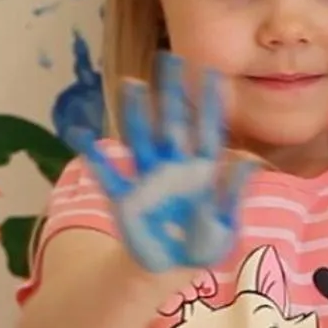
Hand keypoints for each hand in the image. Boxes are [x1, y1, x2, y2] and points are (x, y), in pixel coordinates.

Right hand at [73, 52, 254, 275]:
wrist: (170, 269)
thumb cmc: (202, 245)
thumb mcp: (226, 225)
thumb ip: (232, 194)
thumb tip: (249, 163)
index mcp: (202, 171)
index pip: (207, 129)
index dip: (209, 102)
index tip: (211, 72)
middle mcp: (174, 166)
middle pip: (172, 121)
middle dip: (170, 91)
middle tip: (167, 57)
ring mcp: (147, 178)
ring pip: (142, 137)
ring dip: (137, 112)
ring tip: (131, 84)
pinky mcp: (125, 196)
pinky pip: (107, 174)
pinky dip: (93, 156)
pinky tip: (78, 132)